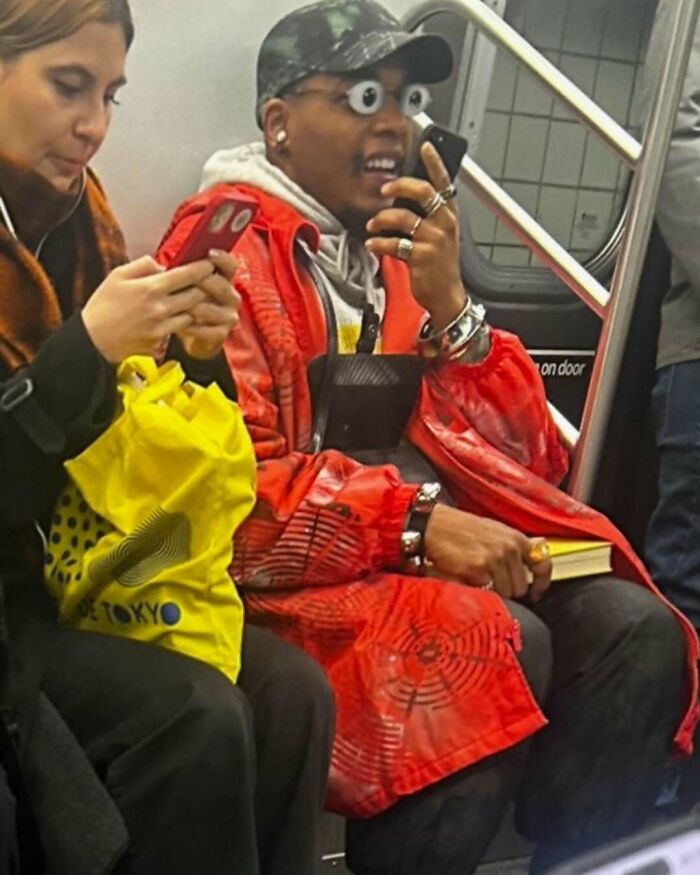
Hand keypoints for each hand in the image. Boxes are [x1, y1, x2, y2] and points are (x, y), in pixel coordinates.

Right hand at [82, 256, 212, 362]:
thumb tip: (163, 265)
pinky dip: (185, 322)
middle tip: (208, 283)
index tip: (210, 265)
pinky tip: (181, 317)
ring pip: (193, 314)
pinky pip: (181, 329)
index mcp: (151, 287)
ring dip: (196, 307)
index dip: (203, 269)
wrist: (93, 339)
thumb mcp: (117, 276)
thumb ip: (143, 266)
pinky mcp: (162, 340)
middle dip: (205, 288)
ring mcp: (163, 326)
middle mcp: (161, 307)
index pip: (187, 275)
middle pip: (197, 295)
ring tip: (195, 300)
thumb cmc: (103, 305)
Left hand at [176, 250, 240, 359]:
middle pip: (221, 286)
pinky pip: (208, 330)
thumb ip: (170, 272)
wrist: (189, 332)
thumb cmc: (183, 302)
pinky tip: (181, 326)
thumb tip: (151, 262)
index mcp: (223, 279)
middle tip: (186, 282)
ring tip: (178, 307)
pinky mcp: (222, 333)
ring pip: (212, 309)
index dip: (221, 258)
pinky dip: (193, 327)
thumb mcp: (178, 284)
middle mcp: (230, 296)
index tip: (209, 253)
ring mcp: (228, 316)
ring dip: (194, 308)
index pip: (229, 265)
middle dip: (203, 283)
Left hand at [364, 142, 465, 330]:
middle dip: (398, 186)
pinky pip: (393, 243)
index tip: (425, 146)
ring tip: (372, 226)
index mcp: (449, 215)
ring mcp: (433, 239)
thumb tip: (401, 200)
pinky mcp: (421, 256)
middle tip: (384, 190)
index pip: (443, 182)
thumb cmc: (440, 265)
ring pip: (402, 217)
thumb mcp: (441, 236)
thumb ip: (427, 216)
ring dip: (381, 219)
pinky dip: (378, 243)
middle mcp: (444, 223)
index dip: (434, 162)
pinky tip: (373, 245)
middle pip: (422, 191)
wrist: (446, 295)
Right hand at [423, 504, 552, 600]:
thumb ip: (515, 544)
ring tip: (477, 575)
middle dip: (508, 589)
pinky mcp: (478, 570)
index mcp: (516, 538)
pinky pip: (486, 592)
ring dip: (492, 591)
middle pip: (521, 587)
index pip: (543, 564)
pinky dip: (477, 589)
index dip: (543, 583)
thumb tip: (539, 549)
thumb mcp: (495, 530)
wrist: (434, 525)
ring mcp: (494, 559)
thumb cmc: (462, 528)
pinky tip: (466, 575)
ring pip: (505, 593)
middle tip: (490, 579)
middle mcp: (509, 548)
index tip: (537, 592)